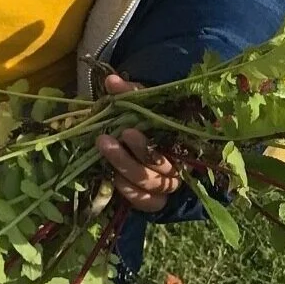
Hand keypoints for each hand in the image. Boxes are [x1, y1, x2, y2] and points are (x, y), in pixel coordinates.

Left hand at [96, 74, 181, 212]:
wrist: (142, 141)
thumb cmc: (144, 121)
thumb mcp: (140, 105)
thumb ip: (130, 94)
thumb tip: (112, 82)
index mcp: (181, 141)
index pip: (175, 143)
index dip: (151, 142)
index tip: (128, 131)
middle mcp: (178, 166)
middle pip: (161, 168)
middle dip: (134, 154)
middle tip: (109, 139)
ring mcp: (167, 185)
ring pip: (150, 184)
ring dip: (125, 167)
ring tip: (103, 148)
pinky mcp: (154, 200)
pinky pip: (145, 201)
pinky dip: (129, 191)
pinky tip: (113, 177)